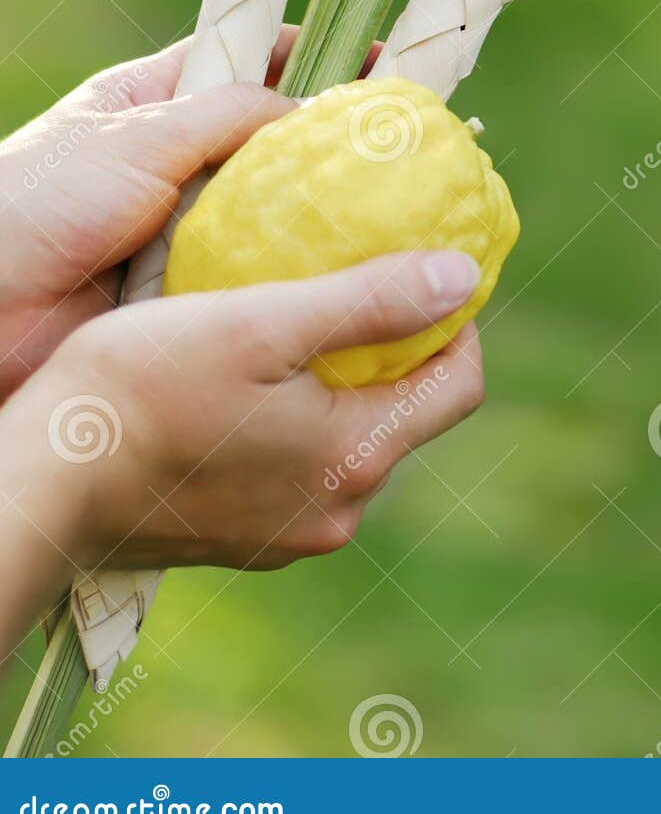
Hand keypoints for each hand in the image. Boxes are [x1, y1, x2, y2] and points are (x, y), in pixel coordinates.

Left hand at [0, 30, 369, 396]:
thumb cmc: (39, 201)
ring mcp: (184, 226)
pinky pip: (254, 275)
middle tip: (404, 139)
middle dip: (331, 139)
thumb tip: (310, 112)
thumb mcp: (139, 134)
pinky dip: (292, 275)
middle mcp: (176, 159)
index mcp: (155, 98)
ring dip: (319, 214)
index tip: (380, 55)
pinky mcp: (189, 291)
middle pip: (270, 138)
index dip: (315, 52)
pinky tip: (349, 273)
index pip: (249, 58)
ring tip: (397, 207)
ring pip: (270, 210)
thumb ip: (226, 114)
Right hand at [0, 249, 482, 655]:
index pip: (458, 387)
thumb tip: (464, 277)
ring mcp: (290, 535)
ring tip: (289, 329)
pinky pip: (300, 470)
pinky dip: (293, 423)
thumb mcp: (262, 323)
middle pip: (404, 414)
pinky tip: (246, 384)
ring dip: (336, 387)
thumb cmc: (145, 389)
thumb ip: (370, 302)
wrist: (43, 481)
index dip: (453, 323)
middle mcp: (336, 512)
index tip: (419, 273)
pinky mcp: (247, 540)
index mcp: (354, 459)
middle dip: (391, 351)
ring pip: (349, 441)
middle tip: (347, 287)